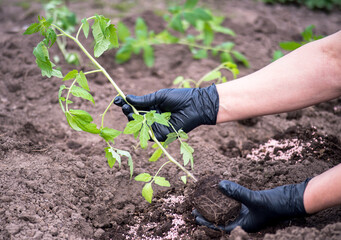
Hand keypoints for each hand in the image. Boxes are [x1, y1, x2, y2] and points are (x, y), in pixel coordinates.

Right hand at [114, 85, 218, 140]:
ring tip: (129, 111)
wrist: (195, 105)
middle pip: (135, 117)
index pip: (136, 107)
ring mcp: (157, 126)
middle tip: (123, 105)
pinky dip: (141, 128)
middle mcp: (153, 117)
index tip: (117, 99)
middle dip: (127, 111)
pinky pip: (148, 134)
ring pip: (139, 126)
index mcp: (153, 107)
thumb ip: (144, 100)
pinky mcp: (161, 135)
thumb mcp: (159, 96)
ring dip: (132, 120)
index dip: (126, 104)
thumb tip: (127, 98)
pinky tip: (137, 120)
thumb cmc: (180, 98)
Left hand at [193, 178, 310, 232]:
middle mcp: (244, 220)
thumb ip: (237, 193)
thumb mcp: (254, 199)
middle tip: (195, 206)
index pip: (220, 227)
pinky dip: (227, 198)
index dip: (207, 222)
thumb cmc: (275, 205)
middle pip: (222, 219)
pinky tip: (221, 191)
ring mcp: (247, 212)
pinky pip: (235, 202)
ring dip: (216, 205)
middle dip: (208, 214)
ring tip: (205, 198)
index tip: (195, 215)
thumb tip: (219, 185)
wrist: (292, 200)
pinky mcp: (251, 204)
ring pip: (227, 210)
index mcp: (243, 226)